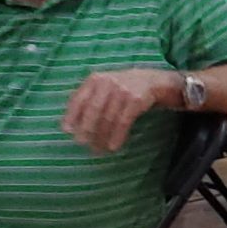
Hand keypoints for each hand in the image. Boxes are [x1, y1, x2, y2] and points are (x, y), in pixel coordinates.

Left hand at [62, 68, 178, 153]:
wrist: (159, 81)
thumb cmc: (127, 88)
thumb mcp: (107, 88)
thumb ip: (91, 100)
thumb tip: (71, 126)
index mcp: (96, 79)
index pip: (79, 98)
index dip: (71, 115)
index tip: (67, 131)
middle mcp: (109, 82)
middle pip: (93, 109)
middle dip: (86, 128)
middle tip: (82, 143)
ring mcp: (124, 90)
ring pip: (108, 117)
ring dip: (102, 136)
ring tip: (99, 149)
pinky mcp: (137, 99)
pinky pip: (123, 121)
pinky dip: (117, 135)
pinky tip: (114, 146)